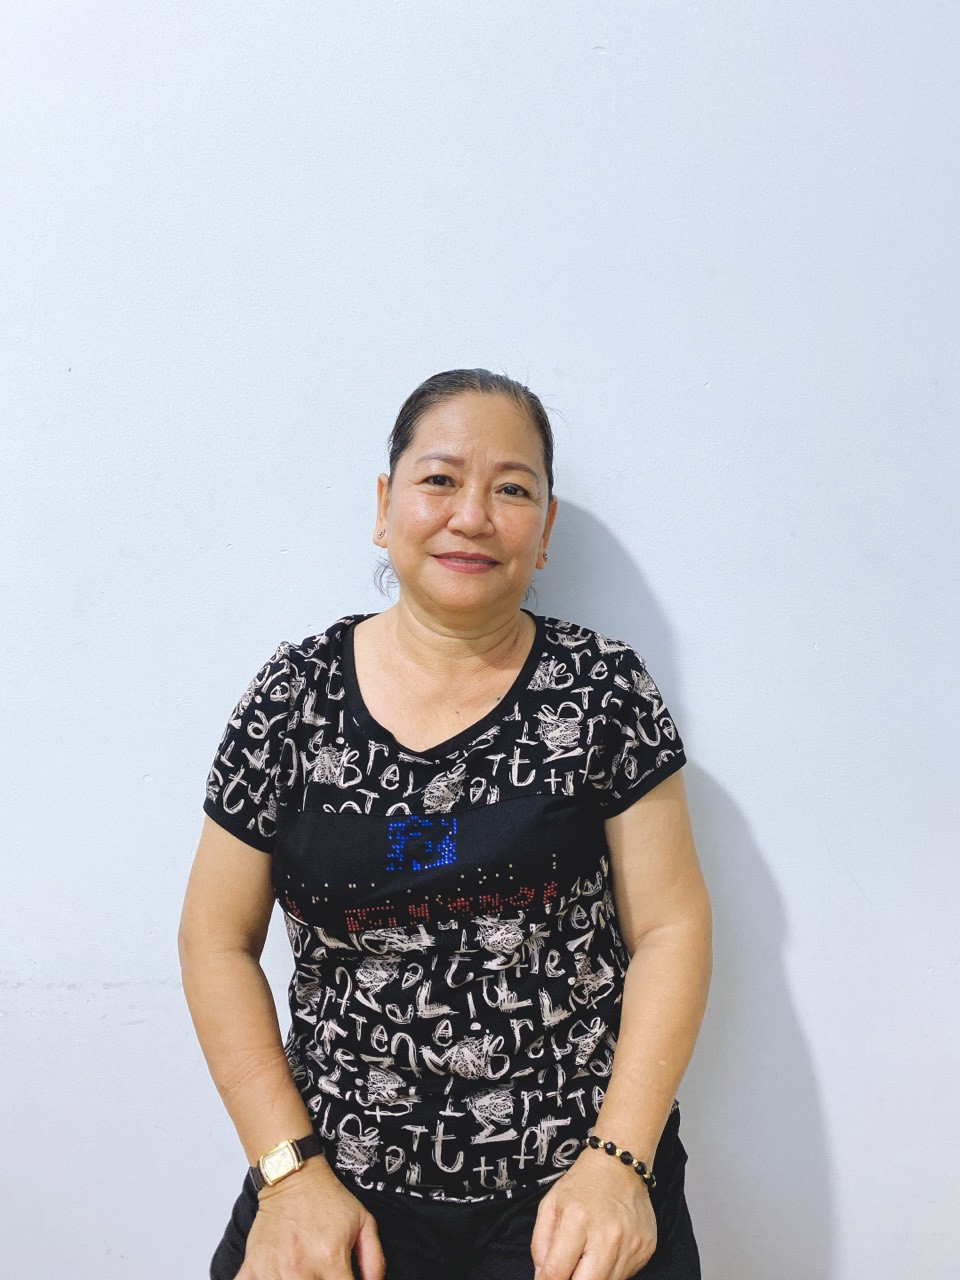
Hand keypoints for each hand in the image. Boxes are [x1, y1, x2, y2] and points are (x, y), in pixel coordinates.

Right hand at [236, 1161, 384, 1279]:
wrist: (293, 1175)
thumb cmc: (327, 1199)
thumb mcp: (364, 1222)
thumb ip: (374, 1260)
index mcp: (330, 1260)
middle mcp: (300, 1269)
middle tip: (323, 1276)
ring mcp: (273, 1269)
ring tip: (303, 1274)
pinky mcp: (253, 1267)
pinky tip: (272, 1277)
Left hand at [530, 1150, 656, 1279]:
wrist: (620, 1165)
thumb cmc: (583, 1183)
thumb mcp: (550, 1205)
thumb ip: (540, 1244)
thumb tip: (541, 1277)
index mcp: (578, 1221)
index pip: (557, 1273)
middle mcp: (607, 1236)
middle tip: (568, 1271)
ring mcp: (630, 1245)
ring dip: (592, 1276)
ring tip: (587, 1256)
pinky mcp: (646, 1249)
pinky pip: (624, 1276)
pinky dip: (610, 1271)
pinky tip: (605, 1251)